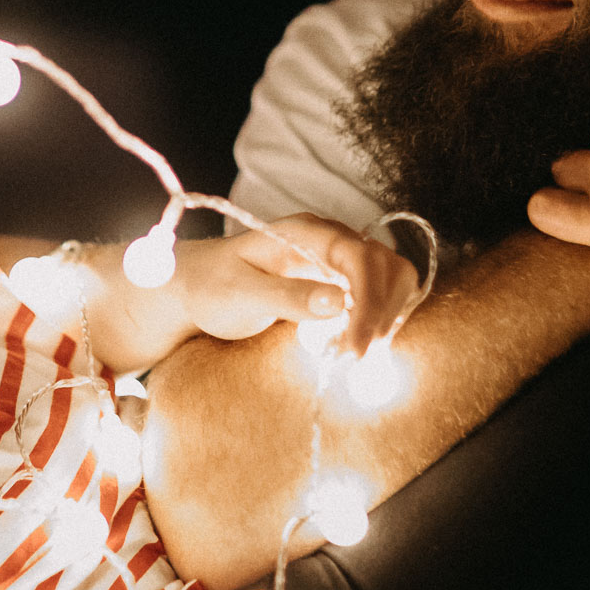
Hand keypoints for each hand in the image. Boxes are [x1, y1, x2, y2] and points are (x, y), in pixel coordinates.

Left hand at [170, 213, 420, 356]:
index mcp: (306, 232)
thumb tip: (338, 302)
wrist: (198, 286)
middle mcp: (330, 239)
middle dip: (379, 314)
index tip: (357, 347)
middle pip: (386, 266)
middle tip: (355, 357)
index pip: (359, 257)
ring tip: (351, 354)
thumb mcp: (241, 295)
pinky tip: (351, 344)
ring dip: (383, 319)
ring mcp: (338, 258)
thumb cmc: (212, 286)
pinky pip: (379, 295)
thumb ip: (287, 297)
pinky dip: (376, 321)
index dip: (368, 301)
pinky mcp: (341, 279)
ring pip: (392, 280)